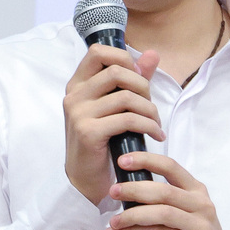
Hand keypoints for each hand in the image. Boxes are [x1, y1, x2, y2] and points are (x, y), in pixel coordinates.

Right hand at [63, 43, 164, 205]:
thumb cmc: (103, 140)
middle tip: (150, 106)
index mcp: (78, 85)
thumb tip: (152, 54)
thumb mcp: (117, 106)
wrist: (87, 178)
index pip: (98, 51)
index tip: (138, 77)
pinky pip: (127, 119)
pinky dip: (148, 126)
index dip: (123, 58)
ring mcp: (78, 114)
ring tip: (155, 123)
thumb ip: (133, 78)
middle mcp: (74, 96)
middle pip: (116, 71)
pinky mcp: (88, 132)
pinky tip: (155, 135)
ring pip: (125, 96)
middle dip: (143, 86)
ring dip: (149, 110)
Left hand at [106, 152, 229, 229]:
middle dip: (134, 189)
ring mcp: (198, 225)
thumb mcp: (184, 214)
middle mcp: (200, 205)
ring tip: (114, 221)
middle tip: (113, 191)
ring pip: (161, 213)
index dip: (147, 160)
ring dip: (132, 214)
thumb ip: (163, 201)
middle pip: (164, 190)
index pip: (171, 167)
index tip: (123, 160)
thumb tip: (126, 190)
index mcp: (197, 191)